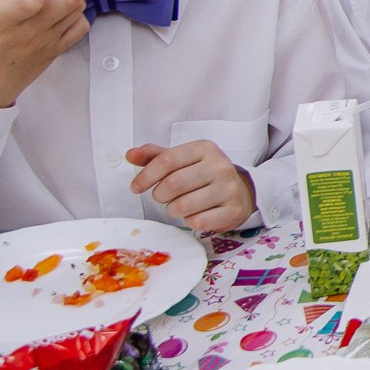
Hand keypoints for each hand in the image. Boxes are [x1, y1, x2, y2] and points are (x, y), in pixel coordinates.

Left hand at [126, 141, 257, 233]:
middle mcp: (220, 166)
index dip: (145, 176)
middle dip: (159, 195)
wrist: (239, 192)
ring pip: (183, 205)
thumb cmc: (203, 175)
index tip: (135, 187)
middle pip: (173, 184)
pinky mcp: (233, 210)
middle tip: (162, 197)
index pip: (167, 160)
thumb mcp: (182, 161)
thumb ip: (155, 156)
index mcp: (205, 148)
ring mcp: (229, 188)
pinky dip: (189, 221)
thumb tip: (130, 154)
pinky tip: (194, 214)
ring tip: (178, 205)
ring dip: (172, 209)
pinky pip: (197, 221)